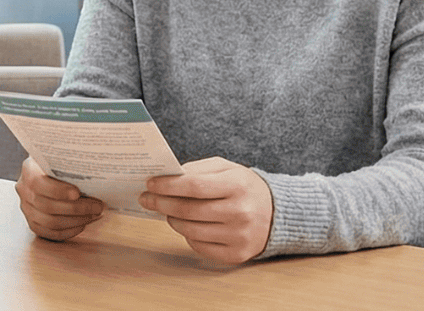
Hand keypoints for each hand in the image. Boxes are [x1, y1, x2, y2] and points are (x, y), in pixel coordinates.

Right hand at [15, 156, 104, 240]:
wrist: (48, 171)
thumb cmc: (59, 164)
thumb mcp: (61, 158)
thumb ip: (70, 163)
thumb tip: (95, 170)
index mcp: (29, 170)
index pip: (38, 183)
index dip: (58, 190)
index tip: (77, 193)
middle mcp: (24, 189)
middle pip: (47, 206)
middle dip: (76, 208)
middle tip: (97, 206)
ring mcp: (26, 208)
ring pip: (50, 222)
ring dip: (76, 221)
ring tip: (93, 215)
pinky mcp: (33, 222)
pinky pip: (49, 233)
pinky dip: (68, 231)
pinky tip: (82, 224)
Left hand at [140, 157, 274, 264]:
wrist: (276, 213)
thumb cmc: (243, 187)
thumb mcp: (226, 168)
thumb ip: (197, 169)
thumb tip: (166, 178)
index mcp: (237, 185)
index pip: (194, 186)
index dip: (168, 185)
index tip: (150, 183)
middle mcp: (240, 212)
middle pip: (189, 210)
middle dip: (162, 203)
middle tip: (147, 198)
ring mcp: (239, 236)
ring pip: (190, 230)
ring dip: (172, 219)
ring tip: (167, 211)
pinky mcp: (236, 254)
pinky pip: (199, 247)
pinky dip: (187, 236)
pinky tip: (187, 225)